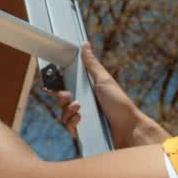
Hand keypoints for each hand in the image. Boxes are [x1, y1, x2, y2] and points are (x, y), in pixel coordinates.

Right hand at [50, 43, 170, 147]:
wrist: (128, 127)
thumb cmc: (119, 102)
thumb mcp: (104, 80)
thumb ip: (91, 64)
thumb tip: (84, 44)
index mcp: (86, 91)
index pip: (66, 88)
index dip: (56, 87)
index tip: (48, 86)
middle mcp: (83, 105)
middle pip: (61, 102)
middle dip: (61, 98)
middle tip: (66, 96)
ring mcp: (83, 119)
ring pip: (63, 115)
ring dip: (67, 111)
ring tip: (79, 108)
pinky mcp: (84, 133)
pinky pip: (69, 128)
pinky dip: (72, 123)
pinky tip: (80, 119)